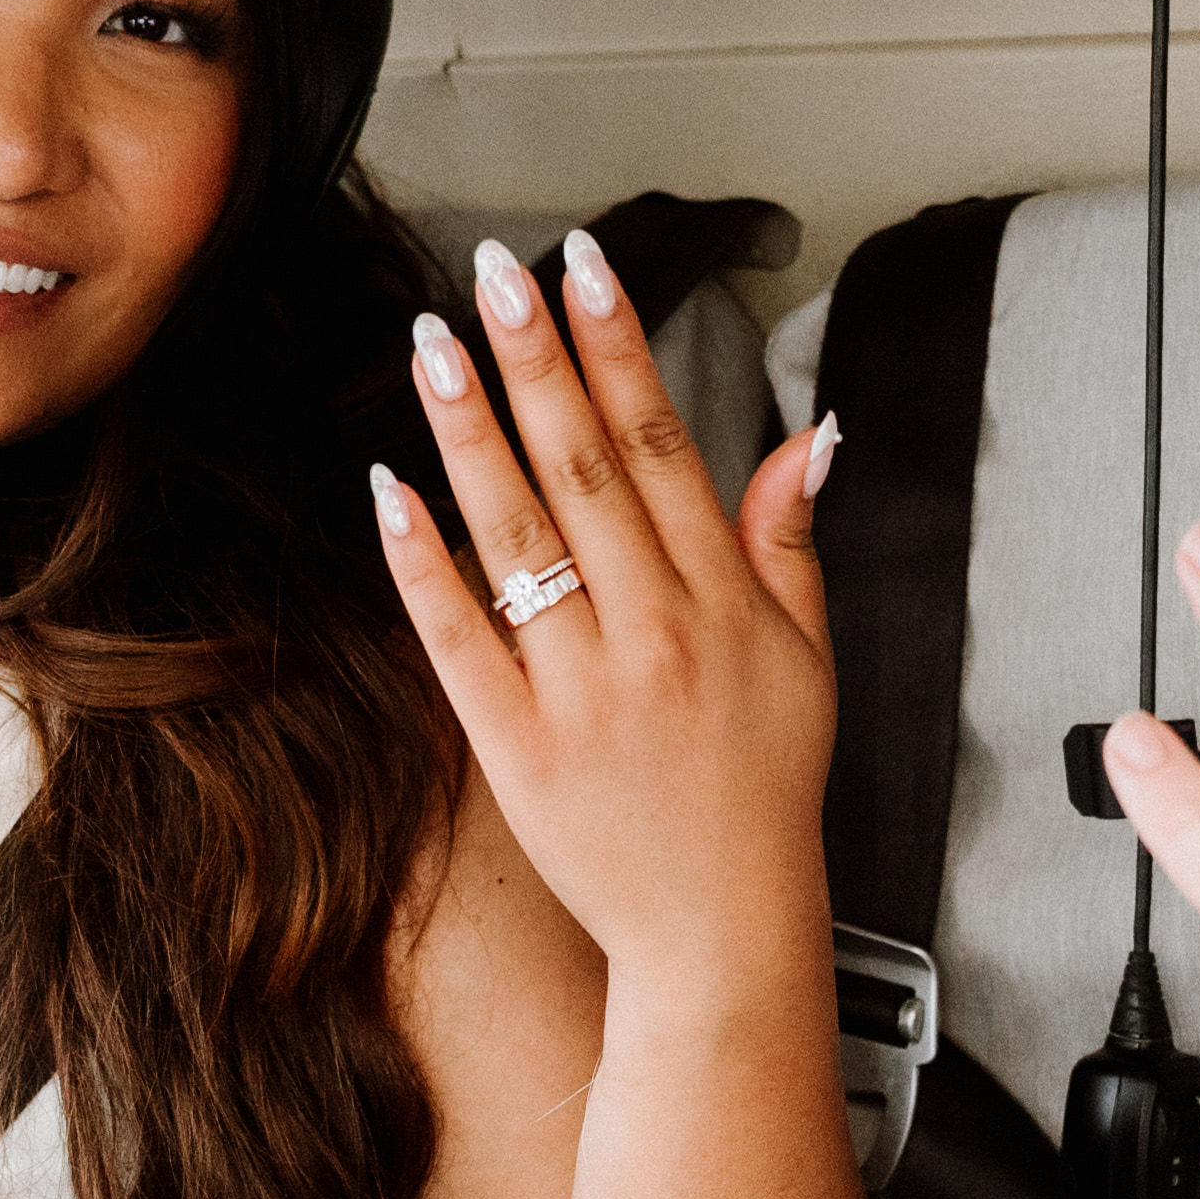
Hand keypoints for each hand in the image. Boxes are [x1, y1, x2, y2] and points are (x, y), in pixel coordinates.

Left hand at [375, 230, 842, 987]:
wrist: (723, 931)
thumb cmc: (761, 797)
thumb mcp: (809, 660)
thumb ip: (791, 542)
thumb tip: (810, 439)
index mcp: (721, 599)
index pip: (662, 441)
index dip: (619, 346)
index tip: (584, 267)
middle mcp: (654, 629)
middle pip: (584, 464)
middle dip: (536, 356)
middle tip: (492, 272)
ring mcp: (582, 687)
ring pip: (518, 531)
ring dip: (470, 428)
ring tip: (432, 343)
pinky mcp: (518, 746)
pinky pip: (460, 636)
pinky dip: (424, 562)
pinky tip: (389, 491)